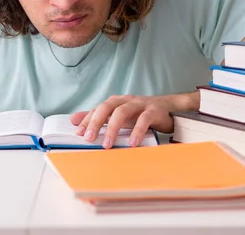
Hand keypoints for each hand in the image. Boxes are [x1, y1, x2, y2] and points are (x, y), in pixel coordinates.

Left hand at [70, 92, 198, 148]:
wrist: (170, 108)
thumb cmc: (141, 114)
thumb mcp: (118, 116)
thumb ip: (97, 118)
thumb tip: (73, 120)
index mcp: (116, 102)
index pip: (98, 109)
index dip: (87, 120)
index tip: (78, 134)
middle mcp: (126, 100)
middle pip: (107, 107)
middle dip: (96, 122)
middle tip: (89, 138)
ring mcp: (141, 104)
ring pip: (123, 111)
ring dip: (113, 128)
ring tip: (107, 144)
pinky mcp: (154, 111)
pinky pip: (144, 119)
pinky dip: (136, 131)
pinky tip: (131, 143)